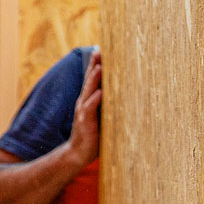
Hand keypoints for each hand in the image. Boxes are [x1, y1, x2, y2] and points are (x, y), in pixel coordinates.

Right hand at [65, 50, 102, 166]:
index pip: (92, 79)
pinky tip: (101, 92)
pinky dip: (95, 99)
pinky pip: (89, 108)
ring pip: (88, 90)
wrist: (78, 153)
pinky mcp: (84, 121)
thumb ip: (109, 106)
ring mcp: (82, 110)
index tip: (102, 50)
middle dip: (94, 64)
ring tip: (100, 65)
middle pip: (89, 79)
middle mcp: (84, 102)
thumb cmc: (93, 135)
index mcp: (88, 100)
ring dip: (94, 78)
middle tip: (99, 50)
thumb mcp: (103, 117)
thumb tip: (125, 96)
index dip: (96, 65)